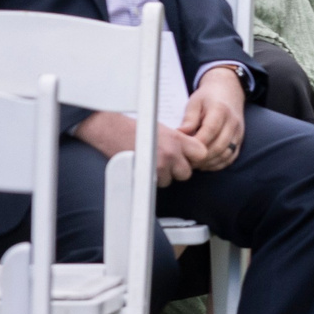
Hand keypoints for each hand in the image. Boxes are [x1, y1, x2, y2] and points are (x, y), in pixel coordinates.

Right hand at [76, 109, 197, 183]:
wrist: (111, 130)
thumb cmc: (137, 129)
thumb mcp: (164, 130)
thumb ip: (180, 142)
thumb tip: (194, 156)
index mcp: (178, 139)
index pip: (201, 154)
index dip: (195, 158)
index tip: (186, 157)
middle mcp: (172, 152)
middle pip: (187, 173)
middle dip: (177, 171)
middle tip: (165, 163)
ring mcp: (159, 165)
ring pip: (170, 181)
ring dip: (163, 176)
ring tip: (151, 164)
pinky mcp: (146, 174)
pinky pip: (155, 185)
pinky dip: (150, 180)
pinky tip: (143, 168)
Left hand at [177, 69, 246, 171]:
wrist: (228, 90)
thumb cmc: (208, 96)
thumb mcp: (195, 102)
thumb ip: (189, 119)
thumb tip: (180, 135)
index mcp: (220, 110)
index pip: (209, 131)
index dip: (196, 144)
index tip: (183, 150)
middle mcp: (232, 122)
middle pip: (219, 146)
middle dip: (202, 157)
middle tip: (186, 161)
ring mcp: (238, 132)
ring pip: (226, 154)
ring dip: (210, 162)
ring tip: (195, 164)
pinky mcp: (240, 139)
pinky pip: (232, 156)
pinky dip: (219, 163)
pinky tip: (206, 164)